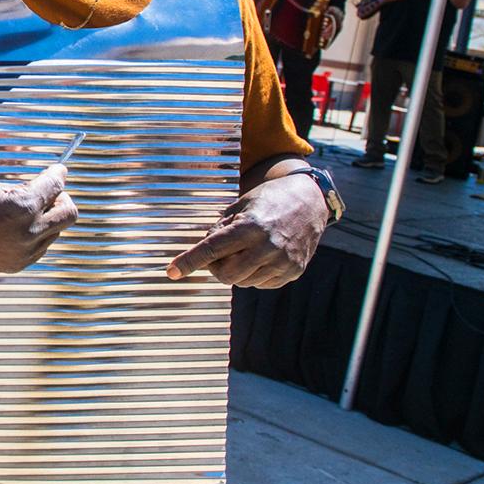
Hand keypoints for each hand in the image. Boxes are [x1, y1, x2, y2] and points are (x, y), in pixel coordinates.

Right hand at [0, 165, 76, 273]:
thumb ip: (25, 189)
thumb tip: (46, 188)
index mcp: (23, 207)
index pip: (55, 186)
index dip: (59, 175)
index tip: (59, 171)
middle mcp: (30, 232)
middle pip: (69, 213)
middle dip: (63, 199)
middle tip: (50, 194)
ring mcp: (26, 252)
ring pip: (56, 231)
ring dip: (47, 219)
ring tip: (24, 213)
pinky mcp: (19, 264)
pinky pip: (41, 247)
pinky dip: (36, 236)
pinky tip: (17, 229)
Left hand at [167, 173, 326, 287]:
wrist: (310, 201)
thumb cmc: (269, 199)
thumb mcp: (240, 206)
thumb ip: (220, 229)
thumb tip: (202, 250)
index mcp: (251, 226)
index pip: (212, 249)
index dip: (190, 261)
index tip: (172, 271)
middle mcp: (268, 246)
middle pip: (227, 274)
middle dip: (216, 268)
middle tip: (218, 255)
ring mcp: (283, 261)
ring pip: (244, 282)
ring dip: (236, 271)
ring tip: (243, 251)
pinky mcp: (294, 271)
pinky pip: (262, 284)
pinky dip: (253, 275)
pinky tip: (259, 257)